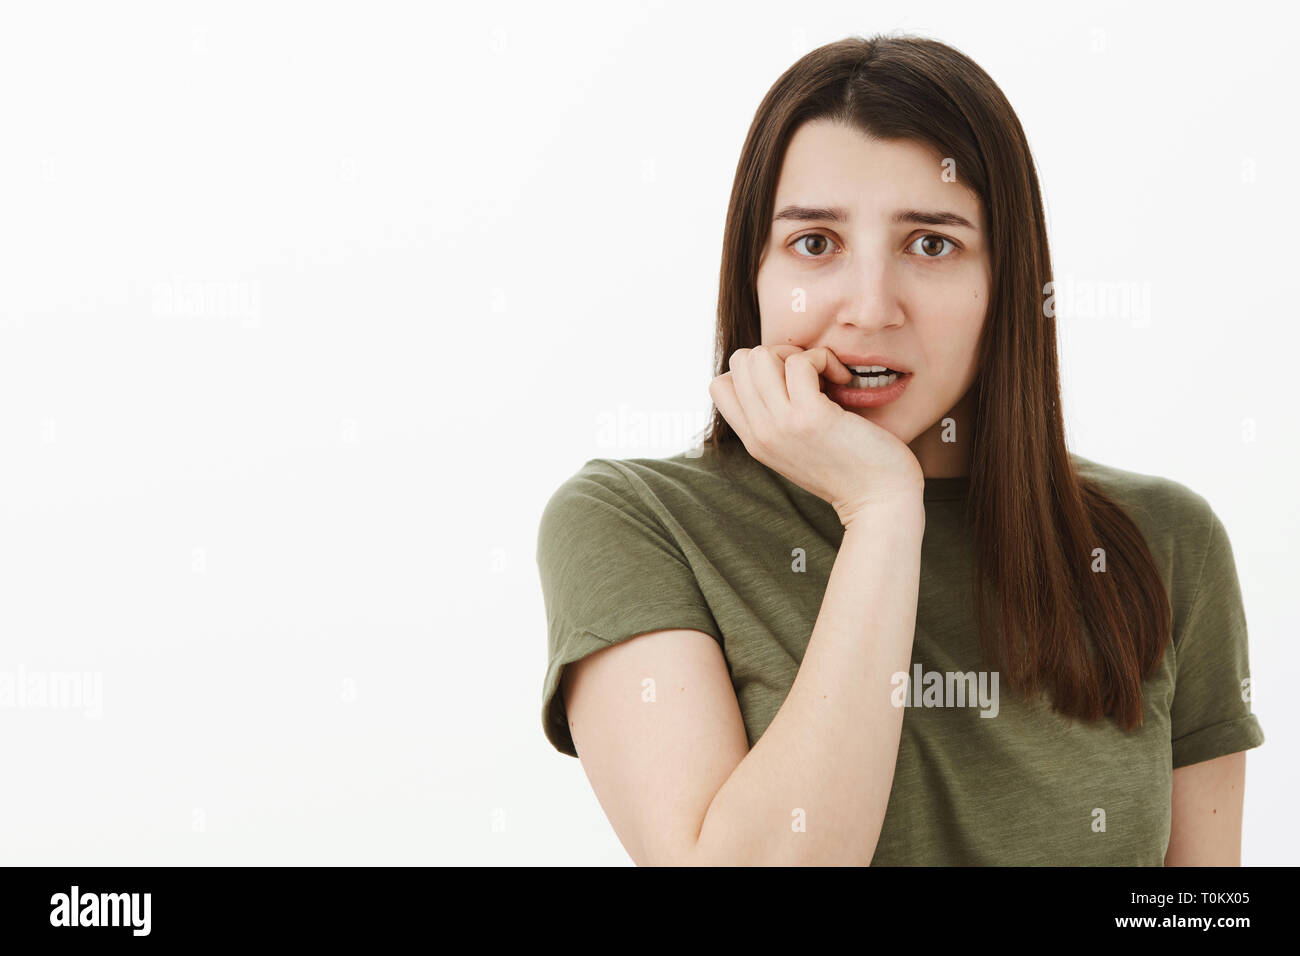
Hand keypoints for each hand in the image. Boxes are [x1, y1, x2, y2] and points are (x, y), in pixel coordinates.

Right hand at [708, 344, 924, 527]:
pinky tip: (842, 378)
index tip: (788, 383)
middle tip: (810, 374)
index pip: (720, 386)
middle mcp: (761, 433)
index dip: (753, 371)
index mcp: (754, 441)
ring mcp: (782, 425)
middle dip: (777, 353)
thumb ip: (778, 421)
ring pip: (761, 355)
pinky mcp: (811, 417)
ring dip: (798, 354)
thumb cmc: (850, 469)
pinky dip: (824, 359)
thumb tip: (779, 371)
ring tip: (825, 375)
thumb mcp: (798, 449)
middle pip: (740, 362)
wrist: (879, 501)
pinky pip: (801, 362)